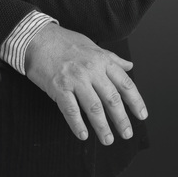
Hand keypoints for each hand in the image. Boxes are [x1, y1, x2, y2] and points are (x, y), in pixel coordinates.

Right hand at [24, 23, 147, 145]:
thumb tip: (129, 66)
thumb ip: (111, 58)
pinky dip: (77, 124)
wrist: (36, 37)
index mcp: (101, 59)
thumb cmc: (63, 41)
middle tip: (126, 133)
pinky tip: (82, 134)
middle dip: (121, 119)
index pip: (124, 83)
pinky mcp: (58, 86)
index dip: (135, 101)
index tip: (141, 115)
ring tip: (107, 139)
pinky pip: (71, 110)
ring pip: (94, 108)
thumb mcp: (91, 46)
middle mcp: (91, 69)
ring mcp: (74, 78)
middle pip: (112, 99)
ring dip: (102, 127)